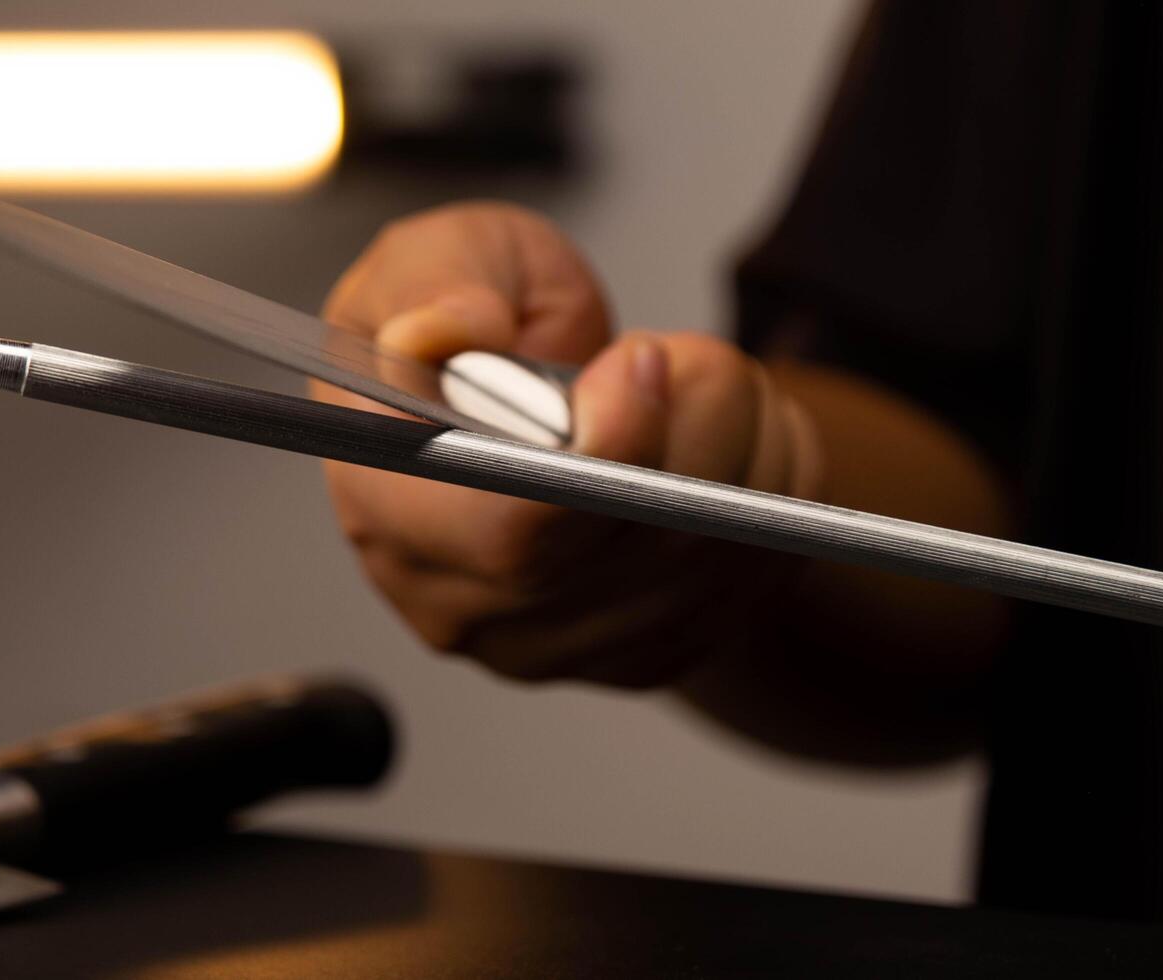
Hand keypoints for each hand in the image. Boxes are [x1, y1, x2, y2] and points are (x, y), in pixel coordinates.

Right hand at [312, 202, 819, 686]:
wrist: (521, 408)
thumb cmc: (472, 330)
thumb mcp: (433, 259)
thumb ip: (435, 285)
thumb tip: (457, 335)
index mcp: (390, 511)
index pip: (510, 535)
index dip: (606, 451)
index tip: (640, 361)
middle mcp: (465, 605)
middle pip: (633, 548)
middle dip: (699, 426)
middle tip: (681, 354)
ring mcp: (558, 648)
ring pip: (712, 562)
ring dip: (747, 448)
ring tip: (705, 383)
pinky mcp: (641, 656)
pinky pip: (754, 581)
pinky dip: (771, 495)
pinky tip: (731, 441)